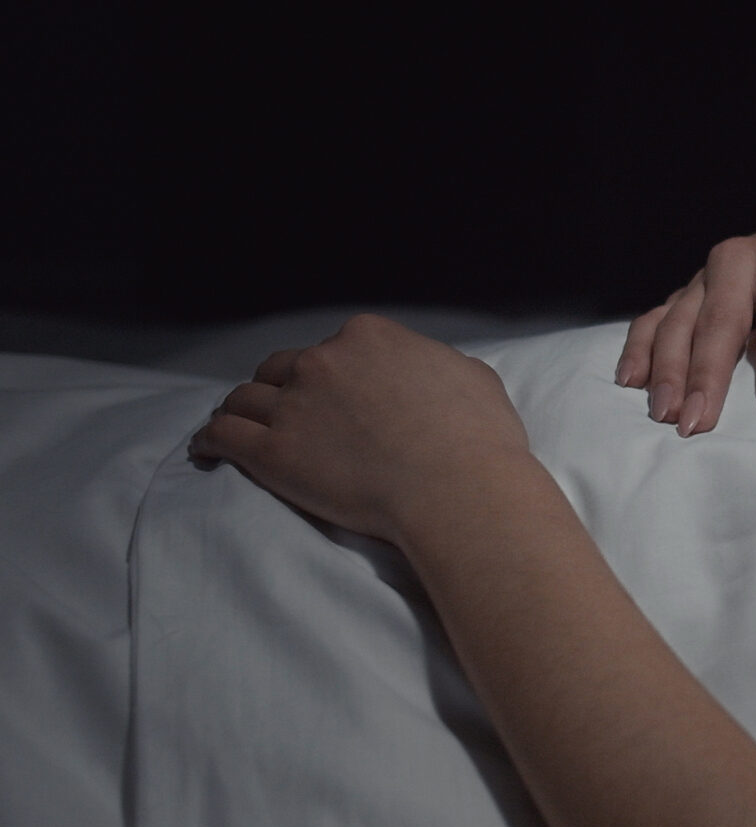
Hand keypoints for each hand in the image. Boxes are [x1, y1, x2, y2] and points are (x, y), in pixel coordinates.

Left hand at [187, 313, 534, 546]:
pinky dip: (210, 440)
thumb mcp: (476, 379)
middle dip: (283, 387)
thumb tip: (437, 373)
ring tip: (239, 427)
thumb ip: (442, 366)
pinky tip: (206, 450)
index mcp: (369, 337)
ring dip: (242, 411)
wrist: (456, 489)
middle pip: (282, 368)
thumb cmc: (478, 439)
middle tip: (290, 413)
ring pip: (245, 398)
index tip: (336, 394)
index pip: (334, 347)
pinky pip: (223, 436)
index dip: (333, 371)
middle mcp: (323, 362)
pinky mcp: (271, 452)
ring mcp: (292, 406)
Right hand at [617, 219, 755, 435]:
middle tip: (698, 422)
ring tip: (665, 414)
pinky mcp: (683, 296)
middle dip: (708, 372)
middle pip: (720, 317)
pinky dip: (639, 348)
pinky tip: (631, 382)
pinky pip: (652, 320)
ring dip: (668, 369)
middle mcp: (739, 258)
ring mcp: (704, 278)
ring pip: (679, 320)